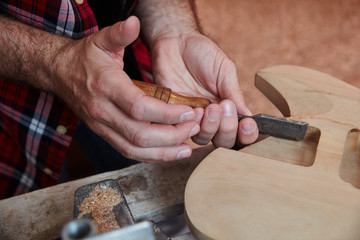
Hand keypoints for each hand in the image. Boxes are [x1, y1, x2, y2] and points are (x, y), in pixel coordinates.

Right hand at [51, 16, 200, 162]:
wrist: (59, 74)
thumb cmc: (84, 58)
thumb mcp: (101, 41)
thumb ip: (119, 33)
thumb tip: (134, 21)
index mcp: (106, 87)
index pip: (139, 107)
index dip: (167, 114)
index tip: (189, 113)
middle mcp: (103, 111)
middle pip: (140, 134)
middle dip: (171, 136)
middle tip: (194, 129)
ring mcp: (102, 126)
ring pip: (134, 149)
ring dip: (163, 153)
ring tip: (186, 149)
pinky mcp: (105, 134)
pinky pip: (128, 151)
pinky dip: (149, 156)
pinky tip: (168, 153)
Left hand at [151, 32, 258, 146]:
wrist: (175, 41)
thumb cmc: (202, 53)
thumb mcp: (224, 70)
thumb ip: (234, 93)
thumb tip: (248, 116)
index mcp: (227, 108)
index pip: (239, 132)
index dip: (246, 135)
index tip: (247, 123)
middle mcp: (210, 117)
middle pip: (222, 141)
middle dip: (227, 129)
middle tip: (224, 107)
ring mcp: (191, 117)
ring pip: (202, 139)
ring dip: (210, 127)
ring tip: (210, 107)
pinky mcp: (171, 113)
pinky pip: (180, 129)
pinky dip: (190, 123)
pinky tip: (194, 109)